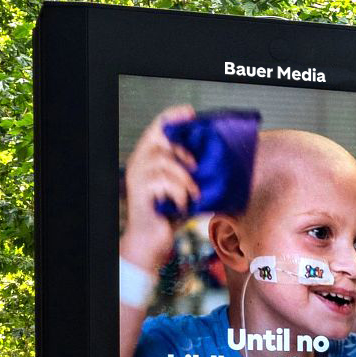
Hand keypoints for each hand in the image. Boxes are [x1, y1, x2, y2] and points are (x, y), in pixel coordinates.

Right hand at [120, 104, 198, 273]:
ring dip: (185, 178)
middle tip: (196, 169)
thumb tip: (218, 163)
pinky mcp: (140, 191)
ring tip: (193, 194)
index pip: (157, 127)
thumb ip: (193, 174)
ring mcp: (137, 176)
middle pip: (160, 140)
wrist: (152, 242)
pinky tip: (183, 205)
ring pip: (165, 161)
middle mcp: (139, 163)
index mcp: (148, 158)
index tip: (191, 115)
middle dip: (183, 152)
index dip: (173, 118)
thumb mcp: (184, 189)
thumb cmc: (168, 215)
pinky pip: (163, 181)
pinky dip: (179, 192)